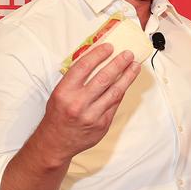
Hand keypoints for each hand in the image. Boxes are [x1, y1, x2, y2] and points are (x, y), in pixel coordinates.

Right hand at [37, 42, 141, 160]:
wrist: (56, 142)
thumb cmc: (58, 115)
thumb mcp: (58, 93)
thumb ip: (75, 79)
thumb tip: (96, 61)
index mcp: (64, 92)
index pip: (84, 67)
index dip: (98, 55)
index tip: (109, 47)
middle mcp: (78, 103)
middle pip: (104, 78)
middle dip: (119, 64)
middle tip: (128, 54)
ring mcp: (92, 115)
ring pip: (114, 92)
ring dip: (127, 77)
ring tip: (134, 67)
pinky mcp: (102, 125)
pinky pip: (115, 104)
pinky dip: (121, 92)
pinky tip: (126, 83)